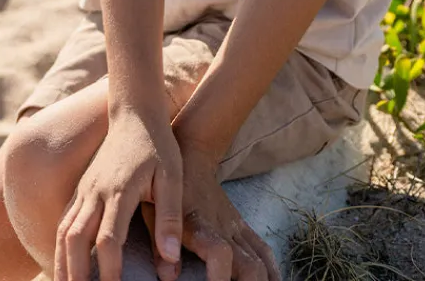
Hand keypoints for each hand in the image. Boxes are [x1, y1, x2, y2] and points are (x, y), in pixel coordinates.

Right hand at [54, 108, 183, 280]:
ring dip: (61, 263)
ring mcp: (85, 189)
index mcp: (120, 190)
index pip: (109, 239)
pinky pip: (64, 220)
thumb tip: (169, 260)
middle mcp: (96, 191)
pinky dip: (60, 246)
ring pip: (64, 231)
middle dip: (75, 274)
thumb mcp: (172, 177)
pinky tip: (64, 264)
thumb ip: (170, 217)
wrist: (135, 113)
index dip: (110, 271)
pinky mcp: (81, 187)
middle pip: (75, 239)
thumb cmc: (158, 146)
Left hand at [142, 141, 281, 280]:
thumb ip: (160, 244)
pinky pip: (263, 251)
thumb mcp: (153, 210)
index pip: (219, 254)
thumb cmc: (165, 187)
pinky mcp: (242, 226)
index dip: (220, 279)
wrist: (192, 155)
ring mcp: (236, 228)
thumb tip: (168, 278)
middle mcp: (224, 229)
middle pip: (250, 267)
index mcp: (200, 225)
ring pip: (261, 261)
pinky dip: (271, 270)